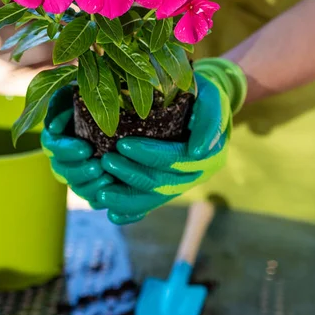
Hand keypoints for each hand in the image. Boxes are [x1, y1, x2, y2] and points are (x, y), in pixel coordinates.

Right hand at [41, 86, 112, 208]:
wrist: (122, 106)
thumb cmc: (99, 93)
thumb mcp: (79, 89)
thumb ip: (64, 99)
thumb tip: (55, 123)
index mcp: (56, 135)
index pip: (52, 147)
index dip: (66, 151)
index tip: (86, 148)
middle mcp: (64, 156)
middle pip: (62, 171)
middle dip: (79, 171)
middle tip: (98, 166)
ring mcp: (78, 171)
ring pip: (76, 187)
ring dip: (90, 185)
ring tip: (107, 178)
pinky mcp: (95, 182)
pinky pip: (93, 197)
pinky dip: (101, 197)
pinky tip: (114, 191)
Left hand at [97, 59, 246, 224]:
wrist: (203, 108)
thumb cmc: (204, 98)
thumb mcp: (212, 100)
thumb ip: (209, 121)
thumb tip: (197, 151)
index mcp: (209, 156)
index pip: (176, 158)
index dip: (150, 154)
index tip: (123, 145)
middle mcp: (197, 175)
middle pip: (162, 181)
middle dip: (131, 174)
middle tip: (106, 162)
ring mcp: (182, 184)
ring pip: (154, 198)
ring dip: (127, 199)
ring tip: (102, 194)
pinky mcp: (169, 188)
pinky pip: (151, 204)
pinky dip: (133, 212)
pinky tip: (113, 216)